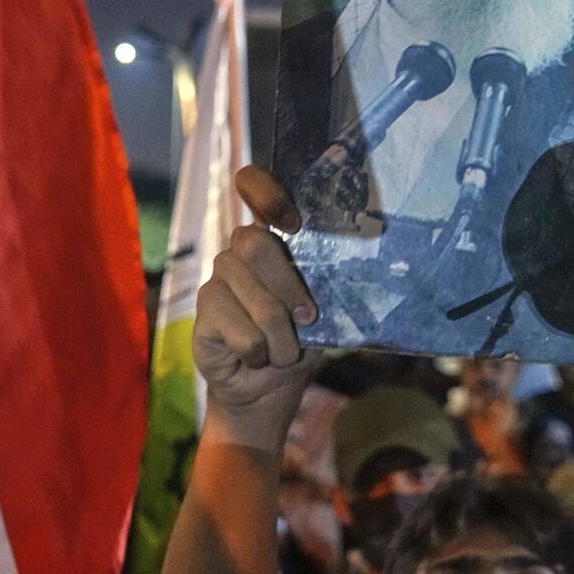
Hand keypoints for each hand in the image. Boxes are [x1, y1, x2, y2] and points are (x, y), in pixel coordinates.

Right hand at [192, 167, 319, 449]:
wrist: (268, 390)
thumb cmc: (299, 342)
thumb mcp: (324, 311)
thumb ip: (330, 284)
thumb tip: (370, 267)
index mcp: (270, 238)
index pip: (252, 184)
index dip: (268, 193)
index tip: (294, 224)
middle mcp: (238, 251)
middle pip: (256, 244)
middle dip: (290, 290)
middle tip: (307, 318)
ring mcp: (216, 280)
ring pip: (257, 301)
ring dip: (282, 338)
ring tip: (282, 351)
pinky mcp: (202, 315)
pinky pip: (242, 333)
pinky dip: (260, 354)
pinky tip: (255, 358)